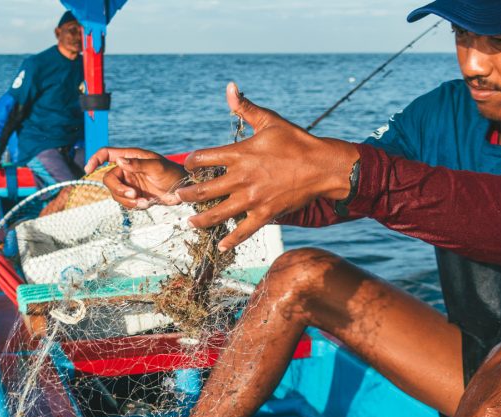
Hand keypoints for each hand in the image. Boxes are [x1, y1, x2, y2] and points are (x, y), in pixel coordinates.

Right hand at [85, 147, 187, 208]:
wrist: (184, 190)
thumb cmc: (173, 173)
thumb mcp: (157, 167)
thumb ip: (138, 164)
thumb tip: (119, 161)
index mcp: (131, 157)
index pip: (107, 154)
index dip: (95, 159)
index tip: (88, 169)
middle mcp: (128, 169)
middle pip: (109, 179)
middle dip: (118, 189)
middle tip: (134, 195)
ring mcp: (130, 183)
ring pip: (116, 193)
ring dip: (127, 200)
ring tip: (144, 202)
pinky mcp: (135, 196)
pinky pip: (126, 202)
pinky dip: (133, 205)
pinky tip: (146, 204)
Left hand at [177, 82, 359, 251]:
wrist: (322, 166)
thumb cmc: (296, 141)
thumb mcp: (269, 121)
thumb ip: (245, 108)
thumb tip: (230, 87)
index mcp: (239, 154)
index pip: (203, 158)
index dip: (191, 162)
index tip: (188, 165)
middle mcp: (241, 178)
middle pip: (203, 190)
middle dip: (187, 195)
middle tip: (178, 197)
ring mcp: (252, 199)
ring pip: (217, 213)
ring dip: (200, 218)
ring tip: (190, 221)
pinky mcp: (265, 213)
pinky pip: (243, 231)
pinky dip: (231, 240)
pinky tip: (221, 245)